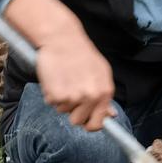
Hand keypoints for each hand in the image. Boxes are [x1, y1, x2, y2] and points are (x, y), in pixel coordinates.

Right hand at [4, 0, 115, 130]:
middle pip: (77, 121)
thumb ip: (104, 95)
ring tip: (63, 79)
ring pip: (62, 110)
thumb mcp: (100, 72)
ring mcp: (74, 97)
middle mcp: (91, 97)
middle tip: (69, 91)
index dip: (88, 124)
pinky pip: (51, 102)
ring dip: (60, 99)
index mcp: (105, 92)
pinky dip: (50, 92)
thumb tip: (111, 116)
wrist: (62, 38)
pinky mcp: (57, 94)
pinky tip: (55, 77)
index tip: (83, 119)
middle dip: (72, 110)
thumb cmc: (81, 54)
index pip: (97, 124)